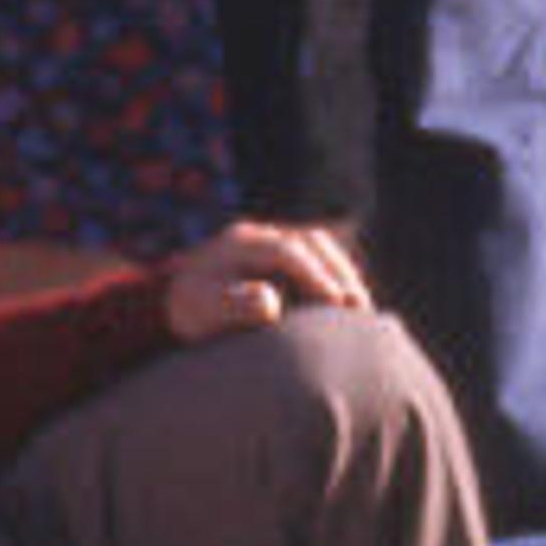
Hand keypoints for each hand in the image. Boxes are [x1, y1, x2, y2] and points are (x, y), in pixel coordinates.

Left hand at [162, 219, 373, 341]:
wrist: (185, 304)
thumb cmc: (194, 311)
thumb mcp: (203, 310)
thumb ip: (234, 306)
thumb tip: (271, 301)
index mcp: (239, 243)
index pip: (286, 251)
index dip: (314, 274)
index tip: (335, 302)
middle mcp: (261, 234)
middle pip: (311, 242)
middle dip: (338, 272)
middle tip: (358, 307)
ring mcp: (275, 241)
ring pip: (321, 246)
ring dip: (344, 273)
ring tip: (360, 310)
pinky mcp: (286, 256)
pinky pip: (321, 257)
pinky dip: (339, 277)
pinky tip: (350, 307)